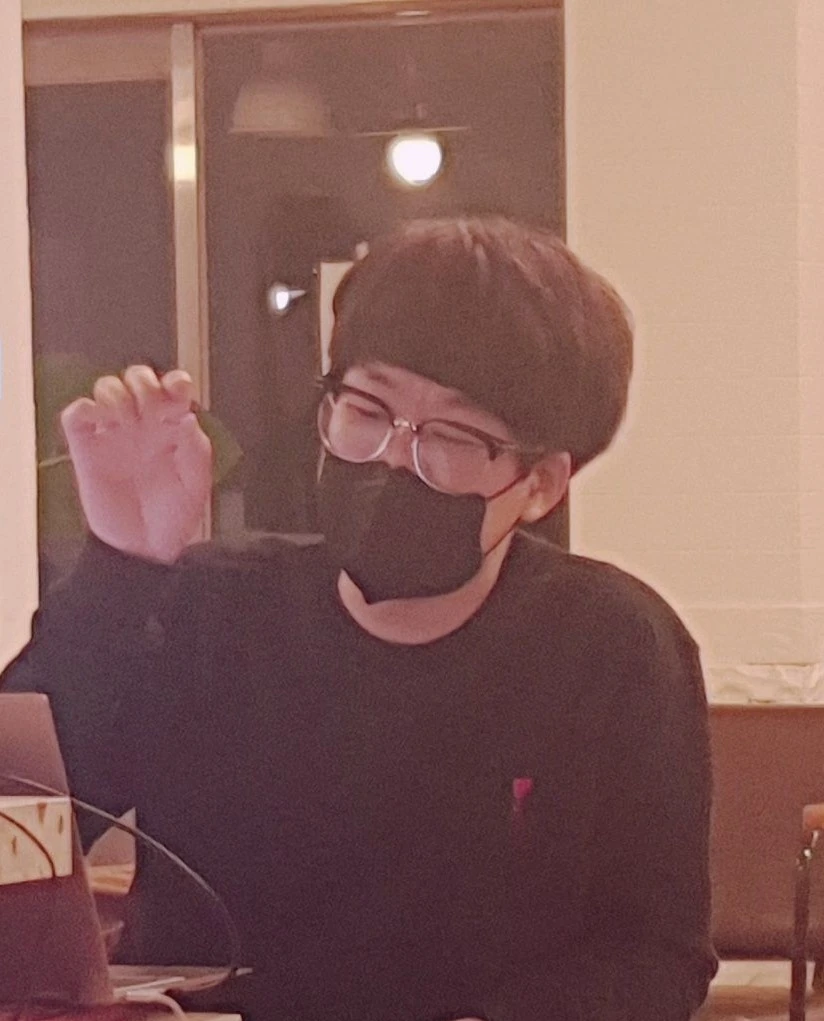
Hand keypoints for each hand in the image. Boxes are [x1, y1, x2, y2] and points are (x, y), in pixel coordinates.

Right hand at [61, 365, 211, 563]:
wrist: (144, 548)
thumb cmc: (173, 516)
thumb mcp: (196, 483)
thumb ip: (195, 449)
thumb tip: (187, 417)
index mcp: (172, 427)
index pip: (172, 387)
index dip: (174, 380)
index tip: (178, 390)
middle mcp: (142, 424)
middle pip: (137, 377)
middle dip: (143, 382)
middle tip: (150, 408)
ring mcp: (113, 434)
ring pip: (106, 386)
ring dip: (115, 392)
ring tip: (126, 420)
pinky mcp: (86, 449)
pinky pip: (76, 414)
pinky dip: (84, 408)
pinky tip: (101, 423)